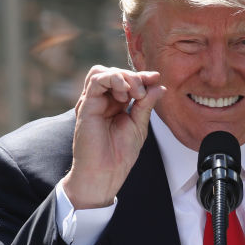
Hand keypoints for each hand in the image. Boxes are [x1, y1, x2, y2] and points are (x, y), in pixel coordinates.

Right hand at [63, 66, 165, 208]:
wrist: (105, 173)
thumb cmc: (119, 154)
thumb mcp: (139, 125)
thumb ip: (146, 104)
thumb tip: (159, 85)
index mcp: (115, 105)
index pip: (126, 80)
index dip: (142, 77)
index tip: (156, 78)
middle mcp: (103, 101)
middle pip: (115, 72)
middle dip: (134, 77)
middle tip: (143, 92)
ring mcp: (93, 102)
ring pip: (102, 71)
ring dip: (122, 76)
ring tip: (134, 93)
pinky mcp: (86, 105)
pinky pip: (96, 80)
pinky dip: (112, 78)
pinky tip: (124, 92)